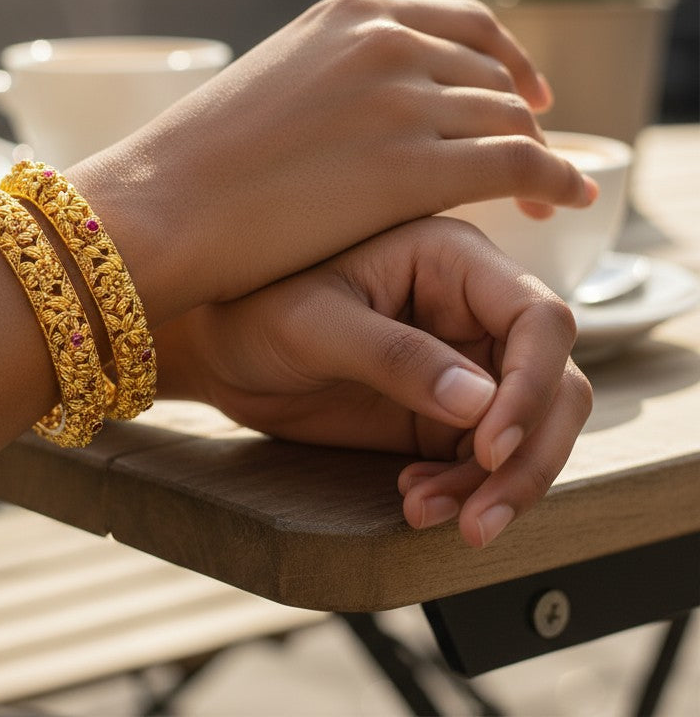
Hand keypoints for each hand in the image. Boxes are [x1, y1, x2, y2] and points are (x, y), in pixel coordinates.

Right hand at [72, 0, 594, 321]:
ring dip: (540, 154)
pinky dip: (556, 179)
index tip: (524, 97)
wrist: (162, 205)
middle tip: (534, 155)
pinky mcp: (415, 167)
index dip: (506, 62)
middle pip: (492, 74)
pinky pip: (518, 163)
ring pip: (509, 119)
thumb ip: (331, 79)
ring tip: (547, 192)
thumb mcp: (272, 84)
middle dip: (522, 114)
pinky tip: (566, 201)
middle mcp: (386, 41)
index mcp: (349, 14)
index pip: (463, 25)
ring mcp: (403, 99)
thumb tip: (363, 112)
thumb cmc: (197, 161)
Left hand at [155, 216, 591, 547]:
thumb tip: (481, 405)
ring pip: (532, 428)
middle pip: (553, 381)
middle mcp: (472, 308)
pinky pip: (486, 459)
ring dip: (500, 484)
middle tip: (480, 516)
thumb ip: (393, 356)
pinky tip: (417, 503)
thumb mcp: (314, 325)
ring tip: (434, 514)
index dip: (532, 385)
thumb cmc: (255, 309)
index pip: (538, 316)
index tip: (490, 446)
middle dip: (530, 454)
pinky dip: (467, 491)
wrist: (220, 349)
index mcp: (451, 259)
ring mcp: (464, 364)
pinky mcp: (445, 412)